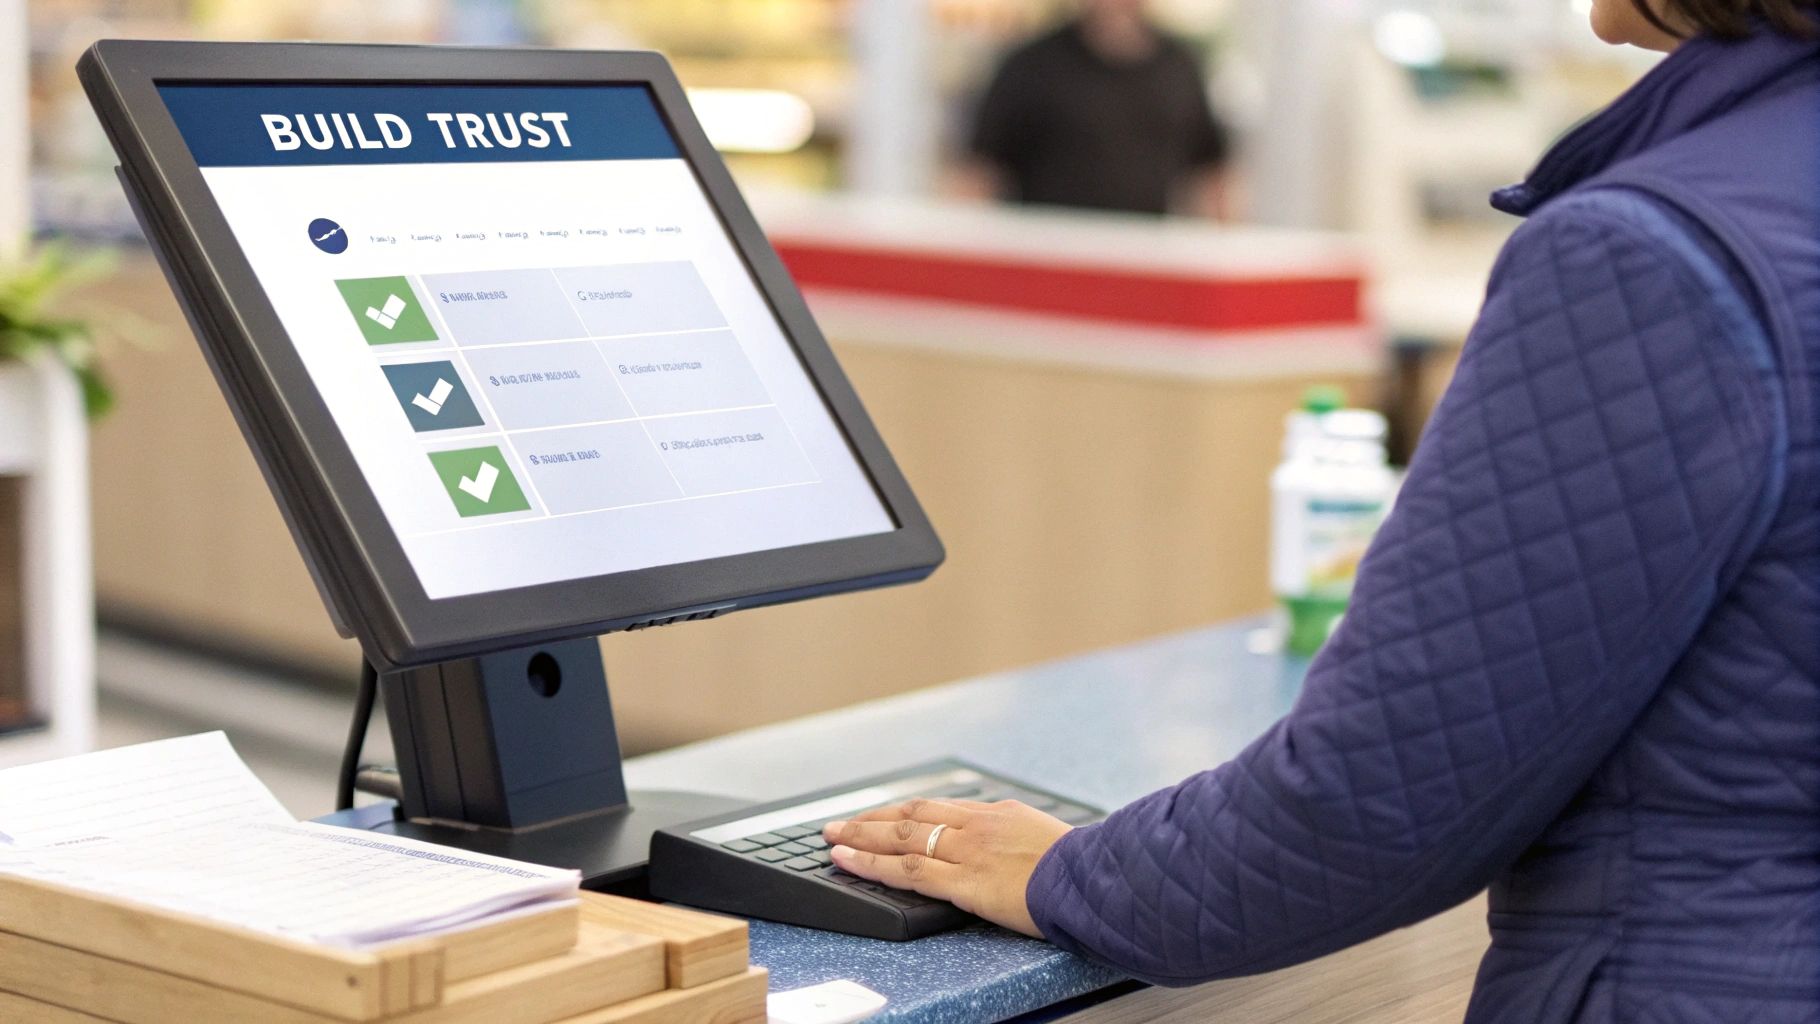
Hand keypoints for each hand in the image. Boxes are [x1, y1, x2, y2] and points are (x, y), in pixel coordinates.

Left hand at [823, 797, 1074, 937]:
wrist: (1094, 880)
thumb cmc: (1080, 868)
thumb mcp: (1046, 839)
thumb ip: (1016, 838)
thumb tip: (1006, 848)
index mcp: (996, 815)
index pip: (937, 811)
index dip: (902, 815)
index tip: (880, 818)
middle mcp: (976, 827)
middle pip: (911, 817)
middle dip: (871, 819)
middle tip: (838, 824)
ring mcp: (967, 852)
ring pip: (900, 838)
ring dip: (861, 837)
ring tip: (831, 839)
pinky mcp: (964, 883)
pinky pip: (907, 870)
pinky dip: (871, 863)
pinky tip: (847, 860)